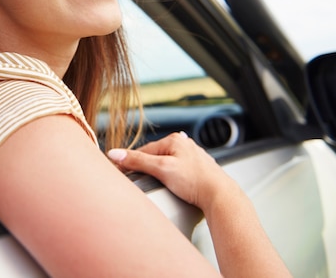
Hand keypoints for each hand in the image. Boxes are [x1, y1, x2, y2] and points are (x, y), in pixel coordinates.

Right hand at [108, 132, 236, 210]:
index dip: (132, 162)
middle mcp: (184, 144)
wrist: (219, 196)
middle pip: (156, 156)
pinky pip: (177, 170)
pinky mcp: (198, 169)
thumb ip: (138, 161)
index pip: (144, 150)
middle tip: (138, 180)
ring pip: (167, 163)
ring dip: (159, 172)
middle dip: (146, 167)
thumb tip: (116, 154)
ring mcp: (192, 157)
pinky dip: (171, 176)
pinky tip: (172, 184)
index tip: (121, 170)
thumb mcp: (161, 169)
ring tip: (156, 183)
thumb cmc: (195, 181)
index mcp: (174, 139)